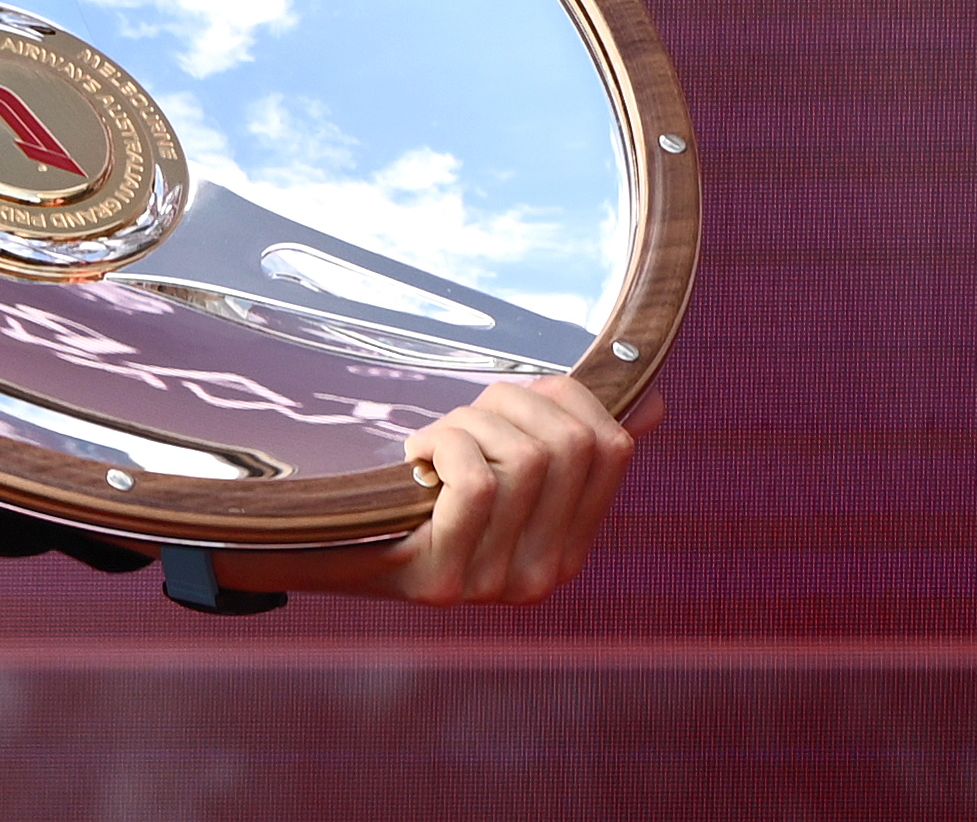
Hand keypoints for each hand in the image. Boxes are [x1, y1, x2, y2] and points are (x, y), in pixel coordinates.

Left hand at [212, 379, 656, 607]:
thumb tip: (650, 401)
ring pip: (524, 458)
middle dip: (513, 402)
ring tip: (438, 440)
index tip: (521, 392)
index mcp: (570, 543)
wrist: (326, 547)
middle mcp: (548, 573)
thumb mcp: (498, 464)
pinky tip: (416, 458)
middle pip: (569, 444)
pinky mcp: (446, 583)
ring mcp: (498, 584)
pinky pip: (477, 483)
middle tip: (466, 416)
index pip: (612, 447)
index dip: (569, 395)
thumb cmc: (415, 491)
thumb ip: (568, 440)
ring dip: (472, 423)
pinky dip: (444, 447)